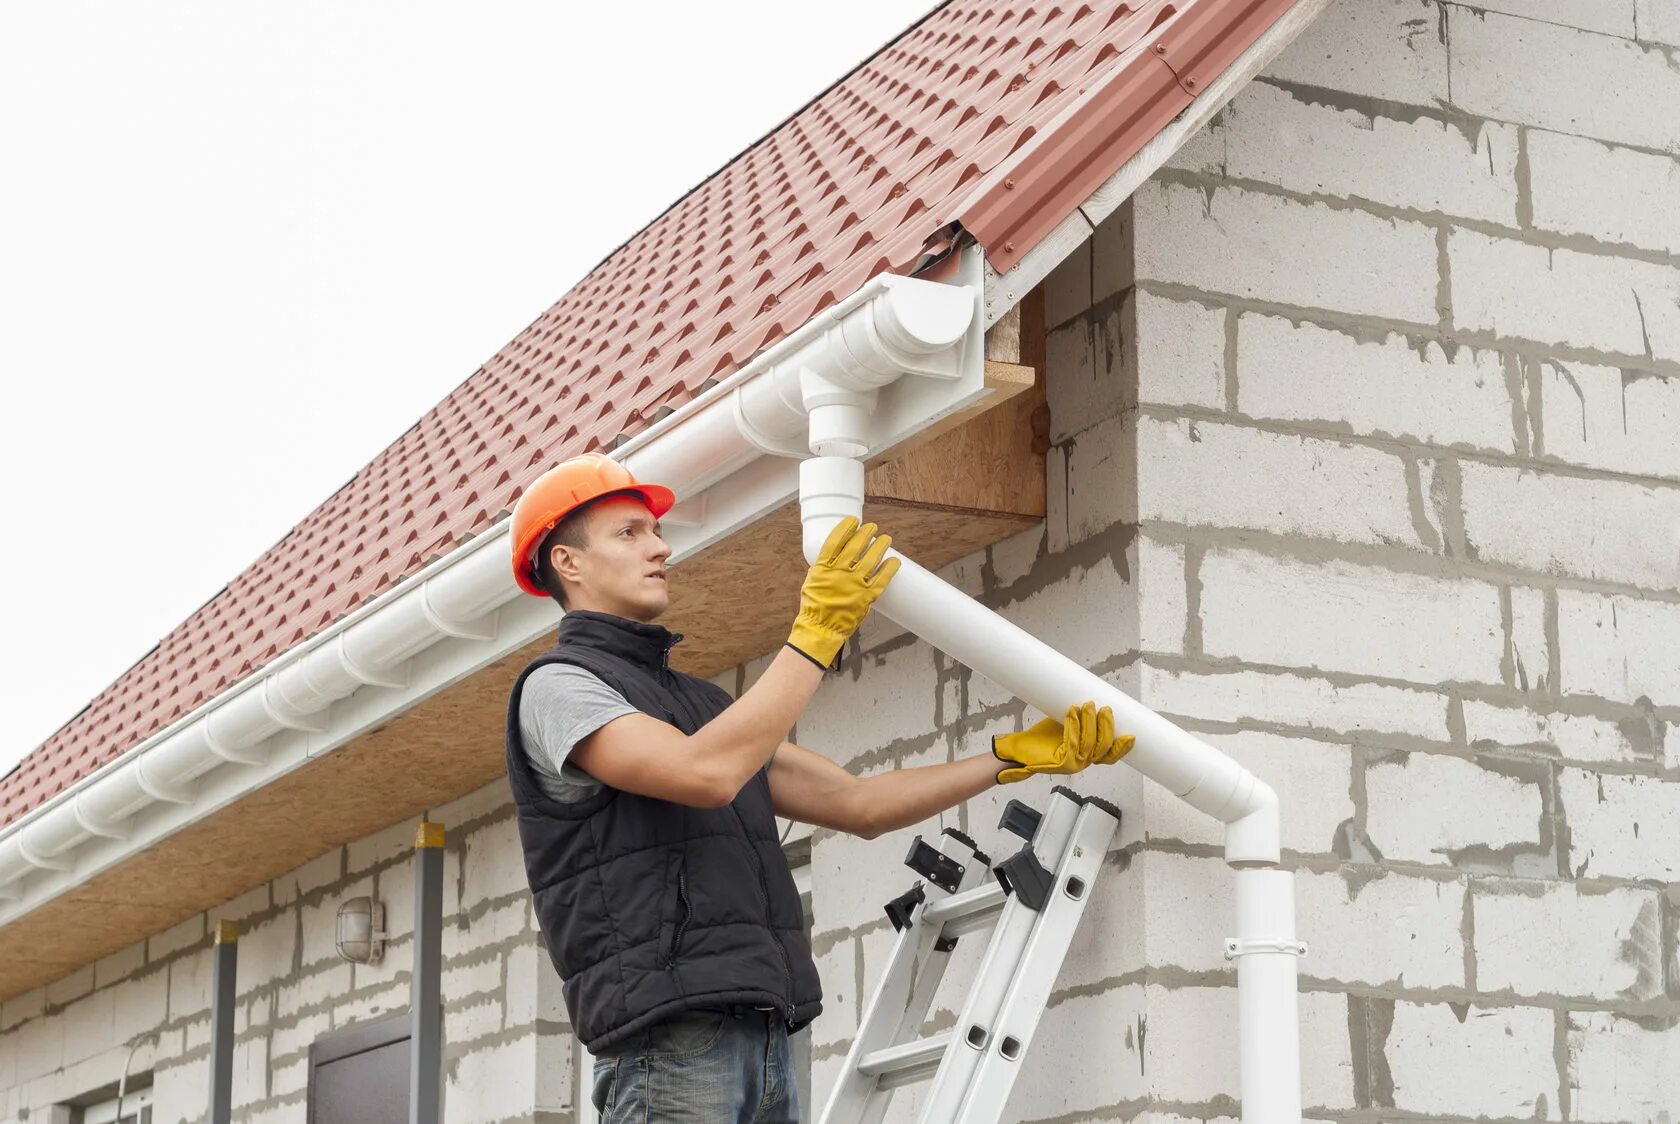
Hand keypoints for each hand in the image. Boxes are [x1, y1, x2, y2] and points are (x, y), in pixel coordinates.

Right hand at [786, 516, 900, 668]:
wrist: (821, 628)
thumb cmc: (814, 606)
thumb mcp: (812, 582)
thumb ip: (822, 569)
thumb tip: (832, 557)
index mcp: (823, 567)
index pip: (836, 541)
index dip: (846, 528)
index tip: (854, 521)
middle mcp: (840, 572)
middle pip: (856, 546)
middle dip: (866, 533)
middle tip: (873, 527)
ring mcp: (854, 584)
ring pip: (871, 558)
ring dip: (880, 545)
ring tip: (886, 538)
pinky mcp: (867, 596)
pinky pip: (882, 579)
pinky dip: (890, 568)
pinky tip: (894, 560)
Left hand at [992, 701, 1133, 783]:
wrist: (1020, 750)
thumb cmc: (1043, 737)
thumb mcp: (1067, 724)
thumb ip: (1081, 717)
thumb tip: (1092, 696)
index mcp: (1088, 755)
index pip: (1110, 755)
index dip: (1122, 747)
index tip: (1131, 735)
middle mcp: (1083, 762)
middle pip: (1103, 747)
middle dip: (1106, 726)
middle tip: (1105, 708)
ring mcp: (1074, 764)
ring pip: (1090, 744)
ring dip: (1091, 723)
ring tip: (1089, 705)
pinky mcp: (1062, 763)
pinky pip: (1072, 742)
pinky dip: (1074, 724)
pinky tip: (1072, 711)